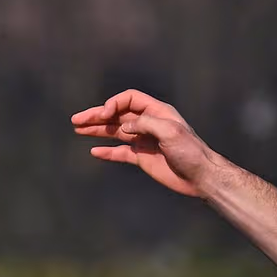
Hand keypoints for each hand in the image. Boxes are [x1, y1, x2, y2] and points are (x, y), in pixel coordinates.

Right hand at [71, 90, 212, 198]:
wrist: (200, 176)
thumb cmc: (190, 151)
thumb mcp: (170, 132)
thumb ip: (146, 124)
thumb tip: (125, 125)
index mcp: (156, 112)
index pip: (129, 100)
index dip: (114, 104)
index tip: (104, 115)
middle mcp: (148, 123)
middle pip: (117, 115)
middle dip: (97, 116)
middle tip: (76, 120)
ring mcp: (144, 141)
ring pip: (115, 132)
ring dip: (97, 130)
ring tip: (78, 129)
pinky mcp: (143, 158)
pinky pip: (120, 152)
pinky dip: (107, 152)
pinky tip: (94, 151)